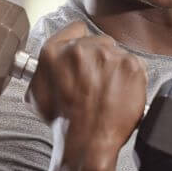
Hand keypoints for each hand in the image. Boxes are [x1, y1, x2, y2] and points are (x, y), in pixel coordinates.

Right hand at [24, 21, 147, 158]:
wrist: (88, 142)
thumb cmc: (64, 123)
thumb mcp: (37, 94)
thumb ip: (44, 69)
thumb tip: (53, 61)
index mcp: (54, 52)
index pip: (76, 28)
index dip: (82, 42)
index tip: (86, 56)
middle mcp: (80, 49)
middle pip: (99, 42)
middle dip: (99, 60)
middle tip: (96, 83)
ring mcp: (107, 55)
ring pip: (117, 54)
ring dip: (115, 70)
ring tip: (108, 93)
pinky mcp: (130, 65)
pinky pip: (134, 65)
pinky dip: (131, 79)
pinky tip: (120, 95)